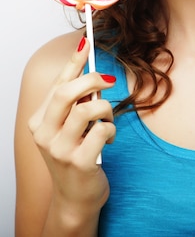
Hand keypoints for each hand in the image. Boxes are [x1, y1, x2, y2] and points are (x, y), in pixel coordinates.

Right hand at [27, 37, 116, 211]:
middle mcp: (44, 134)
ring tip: (107, 121)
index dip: (73, 61)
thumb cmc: (76, 155)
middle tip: (109, 81)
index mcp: (39, 121)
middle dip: (93, 80)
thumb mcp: (70, 127)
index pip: (58, 84)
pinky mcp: (80, 162)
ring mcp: (60, 150)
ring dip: (106, 110)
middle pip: (68, 93)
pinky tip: (109, 138)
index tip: (86, 41)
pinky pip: (102, 131)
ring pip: (88, 110)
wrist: (76, 197)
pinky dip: (111, 130)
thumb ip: (76, 103)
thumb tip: (93, 71)